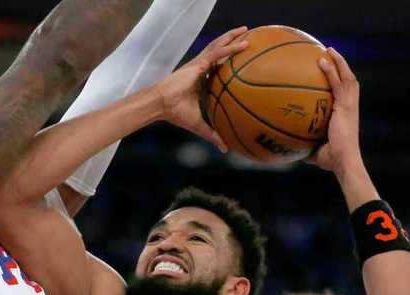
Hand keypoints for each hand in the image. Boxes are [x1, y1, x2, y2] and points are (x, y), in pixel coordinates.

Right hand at [156, 27, 249, 151]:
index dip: (227, 62)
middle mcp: (201, 69)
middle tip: (248, 37)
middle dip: (232, 43)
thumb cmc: (175, 114)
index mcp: (201, 81)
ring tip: (246, 30)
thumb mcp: (199, 126)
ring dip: (233, 37)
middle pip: (219, 52)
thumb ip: (213, 135)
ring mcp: (200, 64)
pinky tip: (244, 44)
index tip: (241, 60)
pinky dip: (230, 48)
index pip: (216, 69)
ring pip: (219, 46)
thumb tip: (226, 149)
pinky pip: (218, 53)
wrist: (161, 105)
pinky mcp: (198, 63)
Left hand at [308, 48, 361, 173]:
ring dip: (338, 62)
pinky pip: (338, 83)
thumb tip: (288, 150)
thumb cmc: (331, 160)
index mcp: (346, 115)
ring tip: (328, 50)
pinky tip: (322, 60)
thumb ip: (304, 147)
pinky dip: (331, 70)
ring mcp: (350, 104)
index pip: (344, 94)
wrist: (344, 160)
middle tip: (330, 54)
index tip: (330, 73)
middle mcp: (350, 107)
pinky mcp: (346, 105)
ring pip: (346, 77)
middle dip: (341, 67)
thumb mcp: (315, 152)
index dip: (339, 82)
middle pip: (348, 81)